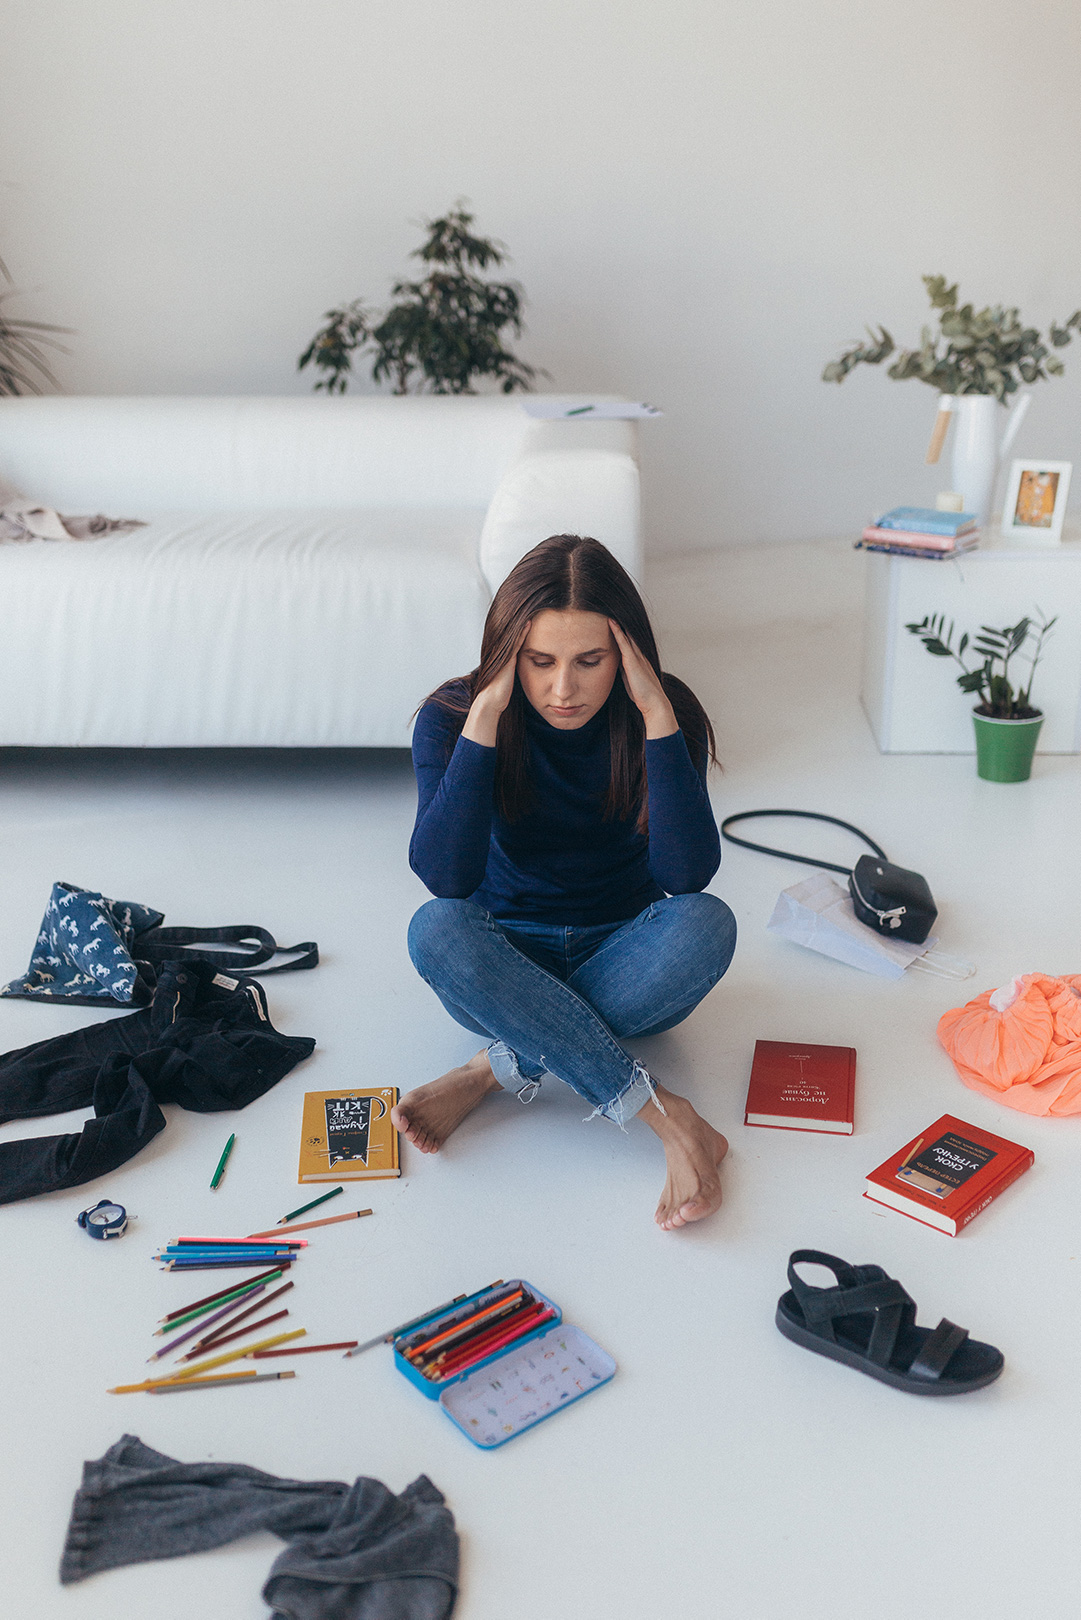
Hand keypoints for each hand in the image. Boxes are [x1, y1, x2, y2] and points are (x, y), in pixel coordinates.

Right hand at [462, 620, 530, 746]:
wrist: (491, 701)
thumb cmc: (499, 694)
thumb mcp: (507, 679)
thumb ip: (512, 671)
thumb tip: (517, 671)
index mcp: (504, 657)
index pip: (514, 638)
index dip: (521, 629)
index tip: (530, 617)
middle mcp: (503, 653)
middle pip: (513, 633)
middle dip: (521, 620)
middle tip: (533, 608)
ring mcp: (504, 655)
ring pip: (514, 635)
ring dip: (522, 624)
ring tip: (533, 610)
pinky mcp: (507, 659)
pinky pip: (516, 642)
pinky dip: (522, 632)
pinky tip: (530, 622)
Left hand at [609, 619, 677, 738]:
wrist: (654, 703)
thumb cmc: (643, 697)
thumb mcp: (631, 682)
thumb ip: (625, 673)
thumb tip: (617, 667)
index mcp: (639, 661)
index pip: (629, 643)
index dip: (622, 632)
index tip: (614, 622)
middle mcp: (639, 656)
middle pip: (628, 636)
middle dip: (621, 624)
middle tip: (613, 610)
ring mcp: (637, 657)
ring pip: (626, 635)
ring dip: (619, 624)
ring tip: (610, 611)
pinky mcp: (632, 660)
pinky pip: (624, 642)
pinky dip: (617, 631)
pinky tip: (611, 622)